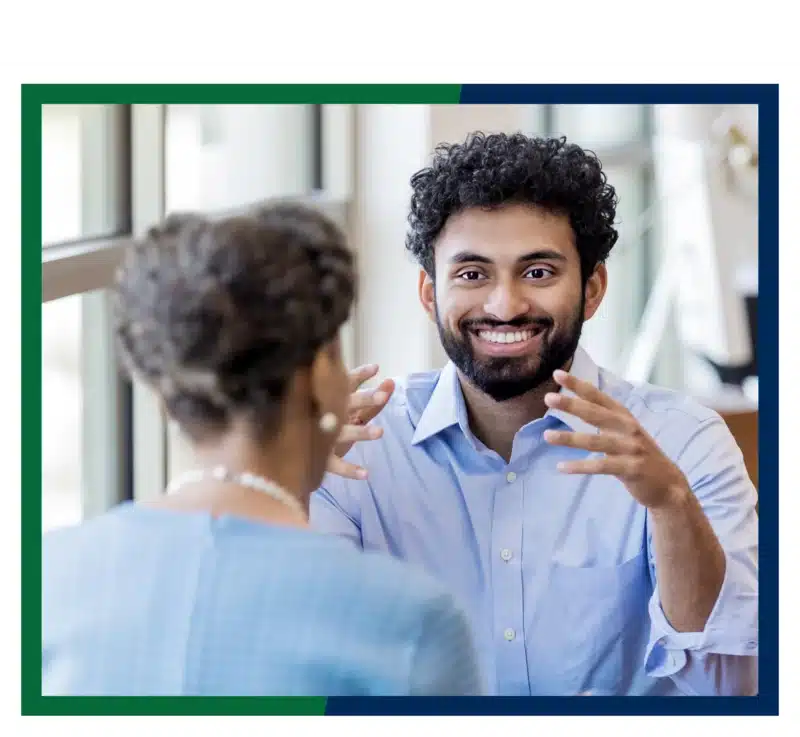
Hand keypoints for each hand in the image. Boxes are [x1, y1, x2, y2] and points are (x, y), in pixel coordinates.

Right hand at [326, 364, 394, 479]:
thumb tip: (392, 382)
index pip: (347, 382)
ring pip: (344, 432)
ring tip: (380, 432)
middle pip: (348, 403)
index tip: (375, 368)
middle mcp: (329, 413)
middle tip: (383, 396)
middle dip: (366, 399)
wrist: (292, 450)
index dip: (361, 375)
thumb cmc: (327, 422)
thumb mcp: (349, 410)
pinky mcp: (321, 456)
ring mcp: (324, 435)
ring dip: (362, 432)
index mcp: (334, 398)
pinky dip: (350, 470)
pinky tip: (365, 474)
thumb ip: (373, 401)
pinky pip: (336, 465)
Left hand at [542, 369, 688, 509]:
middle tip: (548, 398)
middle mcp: (628, 428)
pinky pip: (601, 466)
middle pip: (595, 414)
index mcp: (624, 416)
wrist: (668, 484)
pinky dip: (580, 466)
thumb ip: (604, 419)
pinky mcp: (631, 468)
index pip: (598, 397)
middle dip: (571, 405)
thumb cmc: (639, 454)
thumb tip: (576, 404)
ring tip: (547, 436)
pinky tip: (561, 467)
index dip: (578, 385)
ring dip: (569, 439)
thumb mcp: (624, 432)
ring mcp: (631, 448)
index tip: (558, 374)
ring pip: (595, 441)